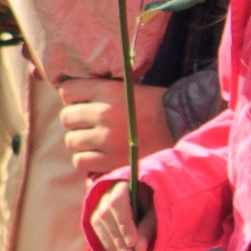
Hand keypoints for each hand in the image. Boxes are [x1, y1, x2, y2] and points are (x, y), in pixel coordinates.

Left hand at [55, 79, 175, 175]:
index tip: (83, 103)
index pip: (67, 91)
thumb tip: (70, 97)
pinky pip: (80, 161)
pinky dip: (87, 160)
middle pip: (66, 117)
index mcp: (108, 90)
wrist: (185, 128)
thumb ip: (101, 92)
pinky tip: (100, 155)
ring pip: (71, 141)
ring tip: (98, 141)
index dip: (73, 98)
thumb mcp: (128, 89)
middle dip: (76, 121)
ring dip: (81, 142)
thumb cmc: (156, 106)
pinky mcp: (111, 160)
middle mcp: (104, 113)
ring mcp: (107, 138)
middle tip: (91, 125)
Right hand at [90, 178, 157, 250]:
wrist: (148, 195)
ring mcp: (98, 203)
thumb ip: (148, 227)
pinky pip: (97, 230)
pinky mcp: (96, 214)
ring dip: (111, 244)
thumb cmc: (156, 201)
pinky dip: (107, 244)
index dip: (124, 224)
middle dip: (117, 239)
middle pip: (105, 215)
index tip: (132, 243)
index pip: (117, 203)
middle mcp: (106, 192)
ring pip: (98, 223)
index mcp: (123, 184)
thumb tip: (139, 250)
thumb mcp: (157, 212)